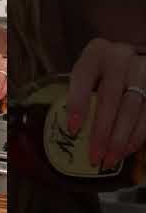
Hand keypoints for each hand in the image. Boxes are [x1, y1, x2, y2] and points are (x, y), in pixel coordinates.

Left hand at [67, 38, 145, 168]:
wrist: (130, 58)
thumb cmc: (102, 70)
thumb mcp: (87, 73)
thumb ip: (80, 94)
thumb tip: (74, 131)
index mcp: (96, 53)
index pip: (83, 78)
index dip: (78, 104)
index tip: (72, 129)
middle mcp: (121, 57)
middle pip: (110, 98)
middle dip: (101, 131)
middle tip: (94, 155)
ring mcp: (143, 69)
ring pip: (132, 108)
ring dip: (121, 138)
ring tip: (110, 159)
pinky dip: (139, 135)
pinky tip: (128, 149)